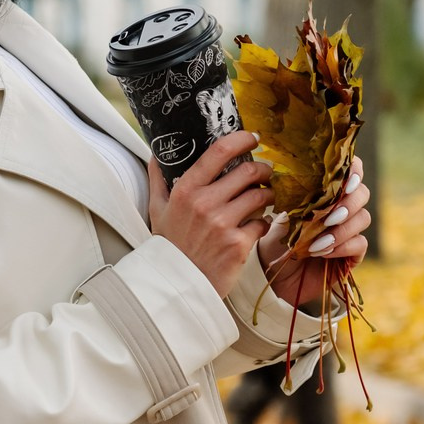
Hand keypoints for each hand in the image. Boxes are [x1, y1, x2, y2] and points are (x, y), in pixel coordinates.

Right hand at [147, 130, 275, 297]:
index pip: (219, 152)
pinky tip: (258, 224)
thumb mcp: (157, 210)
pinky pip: (263, 223)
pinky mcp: (238, 244)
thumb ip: (158, 179)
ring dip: (268, 195)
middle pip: (248, 172)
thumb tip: (156, 154)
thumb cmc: (169, 246)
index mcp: (186, 190)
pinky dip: (264, 222)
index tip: (253, 138)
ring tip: (265, 198)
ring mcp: (223, 224)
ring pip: (261, 196)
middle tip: (265, 173)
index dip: (242, 139)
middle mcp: (205, 204)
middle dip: (263, 170)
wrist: (178, 285)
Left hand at [255, 156, 370, 310]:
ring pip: (363, 218)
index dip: (354, 171)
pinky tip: (323, 252)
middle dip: (347, 204)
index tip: (344, 182)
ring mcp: (350, 230)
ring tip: (318, 240)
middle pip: (363, 193)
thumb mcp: (284, 213)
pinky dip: (343, 246)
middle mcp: (343, 207)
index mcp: (328, 191)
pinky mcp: (353, 254)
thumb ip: (301, 194)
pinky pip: (360, 243)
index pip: (352, 170)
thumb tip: (308, 177)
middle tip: (328, 217)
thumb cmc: (276, 239)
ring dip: (341, 228)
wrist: (273, 273)